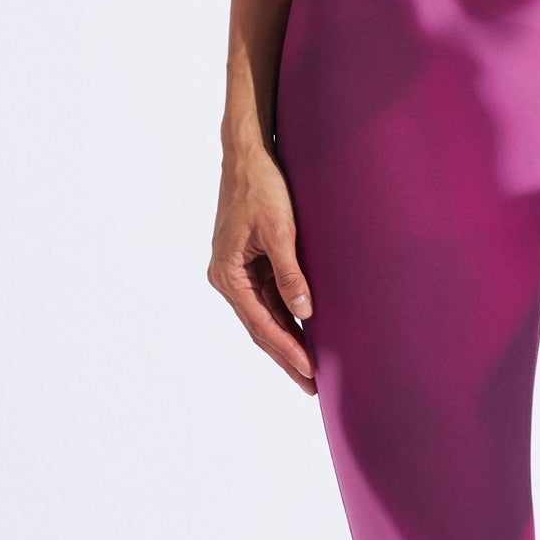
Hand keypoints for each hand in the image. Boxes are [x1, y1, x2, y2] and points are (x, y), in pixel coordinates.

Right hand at [208, 146, 316, 393]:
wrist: (248, 154)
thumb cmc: (261, 187)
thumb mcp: (280, 230)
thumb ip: (290, 273)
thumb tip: (304, 312)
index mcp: (227, 275)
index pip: (262, 325)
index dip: (288, 350)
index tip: (310, 372)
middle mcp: (227, 278)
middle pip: (261, 326)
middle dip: (287, 355)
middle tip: (312, 385)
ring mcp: (236, 270)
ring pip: (264, 314)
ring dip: (287, 337)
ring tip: (310, 365)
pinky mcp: (248, 259)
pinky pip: (267, 295)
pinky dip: (285, 313)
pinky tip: (303, 327)